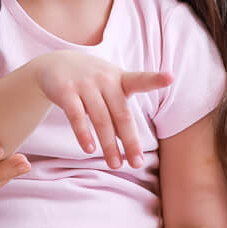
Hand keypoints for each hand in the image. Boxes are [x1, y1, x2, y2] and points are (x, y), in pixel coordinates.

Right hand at [29, 52, 172, 169]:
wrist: (56, 63)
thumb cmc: (92, 81)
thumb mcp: (109, 88)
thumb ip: (119, 112)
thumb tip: (128, 143)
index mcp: (120, 79)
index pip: (140, 80)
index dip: (155, 79)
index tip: (170, 77)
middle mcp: (105, 80)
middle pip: (122, 115)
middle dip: (131, 141)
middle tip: (137, 163)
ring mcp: (85, 85)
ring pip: (101, 119)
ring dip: (109, 145)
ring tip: (115, 164)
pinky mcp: (66, 91)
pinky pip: (76, 116)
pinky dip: (83, 134)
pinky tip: (90, 149)